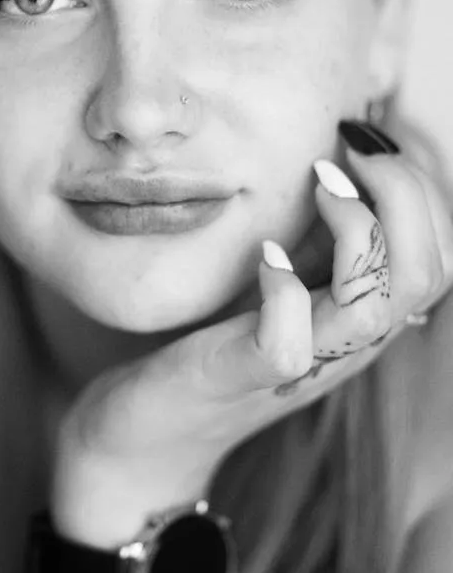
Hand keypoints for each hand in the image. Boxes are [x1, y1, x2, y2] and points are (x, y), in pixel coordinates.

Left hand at [52, 130, 452, 540]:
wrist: (149, 433)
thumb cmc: (214, 341)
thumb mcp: (279, 281)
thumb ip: (315, 238)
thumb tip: (340, 159)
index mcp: (359, 317)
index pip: (438, 254)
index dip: (423, 188)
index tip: (367, 139)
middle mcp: (345, 344)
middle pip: (427, 273)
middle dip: (404, 193)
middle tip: (350, 149)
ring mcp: (299, 364)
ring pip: (373, 306)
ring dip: (355, 229)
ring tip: (318, 185)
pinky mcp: (242, 376)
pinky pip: (287, 342)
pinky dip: (283, 289)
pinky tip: (263, 255)